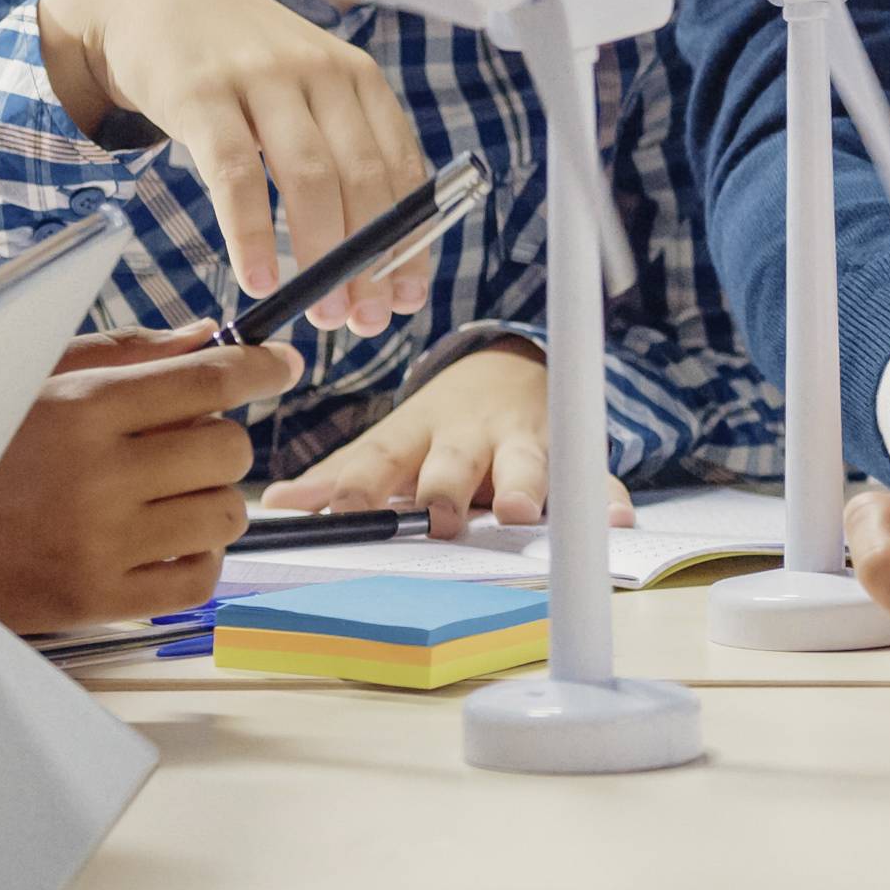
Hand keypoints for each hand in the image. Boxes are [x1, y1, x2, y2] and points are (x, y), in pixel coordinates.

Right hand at [0, 321, 292, 628]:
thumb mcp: (32, 376)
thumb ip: (126, 352)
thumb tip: (210, 336)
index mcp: (80, 405)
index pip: (207, 377)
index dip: (259, 367)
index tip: (281, 363)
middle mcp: (96, 473)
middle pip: (227, 446)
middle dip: (219, 437)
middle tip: (183, 440)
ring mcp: (99, 542)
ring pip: (226, 513)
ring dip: (212, 498)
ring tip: (170, 492)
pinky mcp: (98, 600)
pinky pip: (200, 579)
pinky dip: (196, 557)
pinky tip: (161, 538)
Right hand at [34, 0, 433, 330]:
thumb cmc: (239, 63)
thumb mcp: (304, 88)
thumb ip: (340, 150)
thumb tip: (374, 255)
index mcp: (356, 79)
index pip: (402, 169)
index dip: (410, 240)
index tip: (406, 299)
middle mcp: (319, 73)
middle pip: (362, 179)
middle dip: (371, 260)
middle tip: (363, 321)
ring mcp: (261, 79)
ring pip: (308, 178)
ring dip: (322, 256)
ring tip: (322, 314)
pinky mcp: (202, 93)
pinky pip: (235, 174)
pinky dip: (250, 233)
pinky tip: (259, 279)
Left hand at [257, 342, 629, 538]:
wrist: (510, 371)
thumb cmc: (440, 427)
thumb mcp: (390, 443)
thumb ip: (341, 477)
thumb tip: (274, 507)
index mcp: (418, 434)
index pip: (382, 456)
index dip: (362, 484)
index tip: (341, 511)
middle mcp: (470, 437)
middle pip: (455, 461)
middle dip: (447, 487)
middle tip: (438, 516)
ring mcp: (524, 444)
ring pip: (527, 463)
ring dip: (525, 483)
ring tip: (521, 508)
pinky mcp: (571, 455)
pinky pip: (595, 477)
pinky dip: (607, 498)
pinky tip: (615, 518)